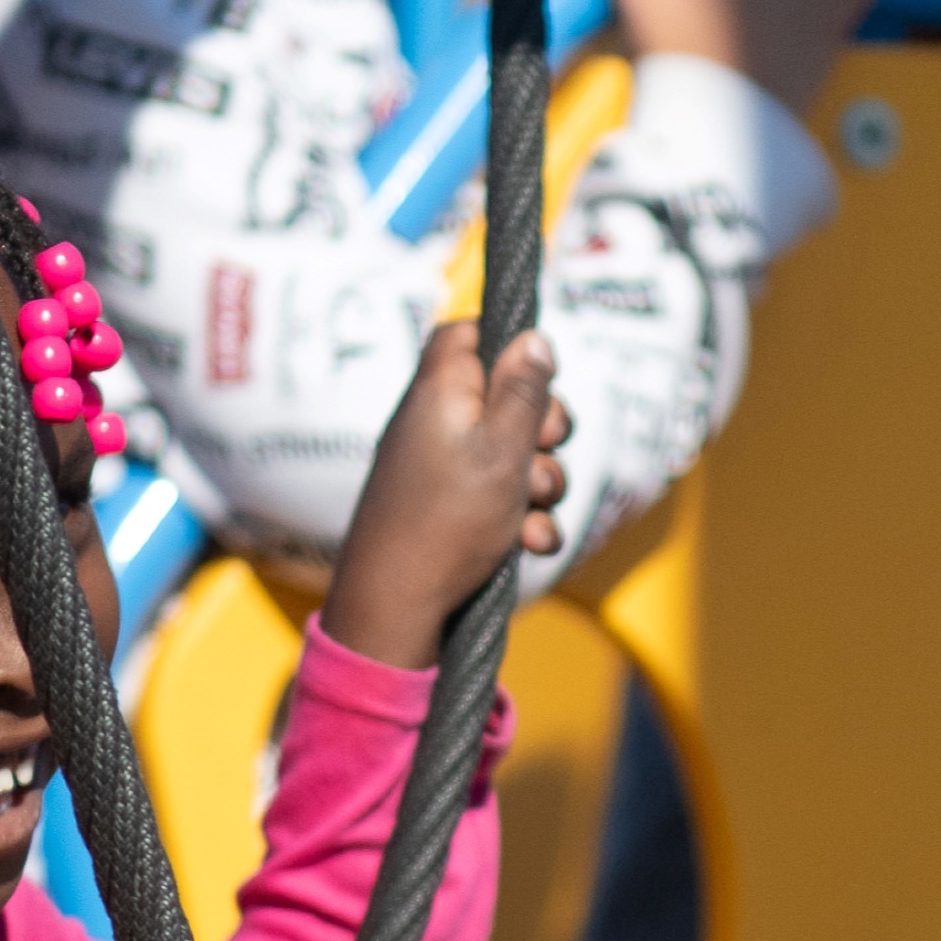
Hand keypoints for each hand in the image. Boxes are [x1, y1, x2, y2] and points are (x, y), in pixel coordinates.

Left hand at [319, 322, 573, 661]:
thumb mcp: (503, 448)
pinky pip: (500, 500)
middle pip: (504, 398)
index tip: (534, 378)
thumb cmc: (448, 521)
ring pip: (513, 456)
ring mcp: (442, 469)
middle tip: (544, 449)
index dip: (505, 346)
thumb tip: (532, 335)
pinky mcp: (449, 510)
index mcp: (440, 391)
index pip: (464, 334)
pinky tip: (528, 543)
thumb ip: (523, 391)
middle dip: (542, 429)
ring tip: (531, 510)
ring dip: (540, 483)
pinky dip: (521, 519)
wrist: (396, 606)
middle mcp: (436, 423)